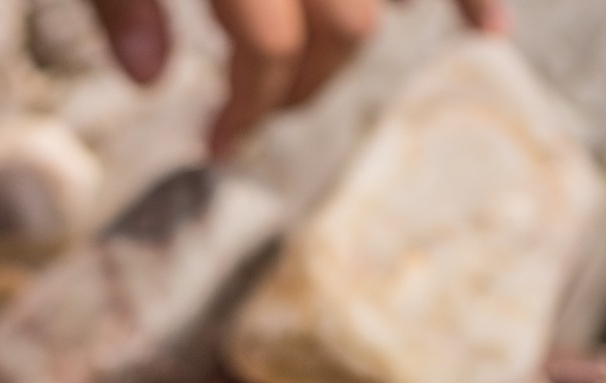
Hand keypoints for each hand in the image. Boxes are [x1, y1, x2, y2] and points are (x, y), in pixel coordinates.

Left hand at [87, 0, 511, 155]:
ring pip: (377, 5)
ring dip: (348, 48)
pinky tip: (486, 33)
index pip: (269, 47)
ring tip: (298, 83)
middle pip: (343, 28)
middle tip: (248, 117)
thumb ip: (119, 1)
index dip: (246, 107)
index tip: (216, 147)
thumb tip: (149, 81)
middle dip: (297, 89)